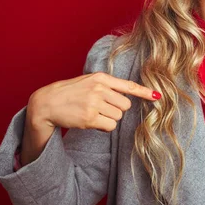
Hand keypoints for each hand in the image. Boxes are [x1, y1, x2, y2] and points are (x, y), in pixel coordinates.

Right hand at [29, 72, 160, 131]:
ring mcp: (94, 103)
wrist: (47, 102)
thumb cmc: (71, 92)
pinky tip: (91, 121)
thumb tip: (128, 98)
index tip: (157, 96)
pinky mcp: (90, 118)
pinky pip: (109, 126)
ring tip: (93, 113)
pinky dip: (103, 127)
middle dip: (117, 110)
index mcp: (101, 78)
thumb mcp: (89, 82)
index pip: (128, 85)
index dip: (144, 92)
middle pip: (125, 106)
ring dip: (109, 119)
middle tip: (101, 108)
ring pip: (118, 117)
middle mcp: (99, 89)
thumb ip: (108, 86)